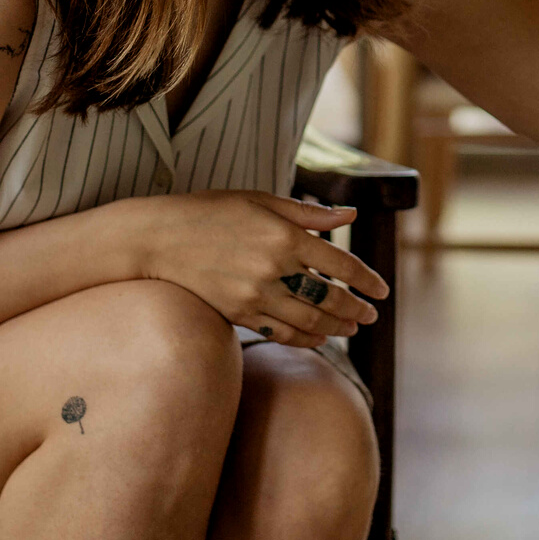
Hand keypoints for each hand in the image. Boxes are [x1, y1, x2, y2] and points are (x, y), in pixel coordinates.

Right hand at [126, 191, 387, 347]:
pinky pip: (280, 332)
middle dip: (356, 309)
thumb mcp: (261, 200)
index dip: (366, 280)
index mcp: (284, 235)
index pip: (340, 265)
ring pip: (308, 320)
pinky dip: (304, 338)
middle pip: (329, 298)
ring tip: (351, 330)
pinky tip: (318, 339)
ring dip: (336, 328)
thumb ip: (308, 213)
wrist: (157, 239)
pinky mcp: (237, 313)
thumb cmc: (211, 212)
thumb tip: (351, 217)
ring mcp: (254, 294)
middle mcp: (274, 267)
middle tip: (371, 316)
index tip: (381, 291)